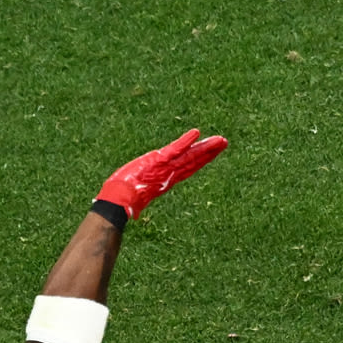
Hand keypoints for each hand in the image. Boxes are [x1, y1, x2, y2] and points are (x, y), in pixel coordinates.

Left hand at [95, 129, 227, 218]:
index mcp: (165, 178)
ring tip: (220, 140)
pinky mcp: (159, 161)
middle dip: (208, 152)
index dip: (200, 160)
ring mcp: (166, 167)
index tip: (211, 153)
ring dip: (205, 147)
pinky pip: (174, 149)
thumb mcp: (138, 190)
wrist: (119, 199)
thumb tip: (136, 209)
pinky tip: (196, 132)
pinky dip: (185, 141)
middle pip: (193, 161)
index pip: (187, 167)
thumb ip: (142, 192)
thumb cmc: (124, 196)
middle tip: (223, 142)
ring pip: (189, 156)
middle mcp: (169, 173)